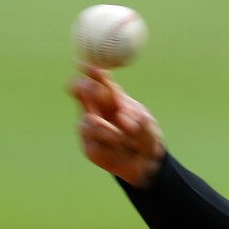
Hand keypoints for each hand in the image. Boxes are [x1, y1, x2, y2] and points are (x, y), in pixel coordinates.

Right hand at [68, 65, 164, 187]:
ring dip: (109, 131)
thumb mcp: (148, 127)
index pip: (100, 81)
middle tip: (86, 88)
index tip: (84, 64)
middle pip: (80, 92)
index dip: (91, 71)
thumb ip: (139, 121)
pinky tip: (120, 152)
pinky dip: (112, 150)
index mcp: (112, 98)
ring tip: (125, 141)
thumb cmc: (146, 138)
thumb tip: (120, 117)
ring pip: (89, 122)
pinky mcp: (89, 147)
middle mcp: (96, 109)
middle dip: (82, 88)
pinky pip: (96, 145)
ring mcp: (89, 128)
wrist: (146, 164)